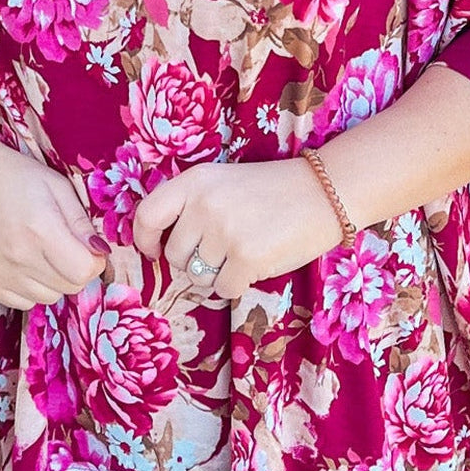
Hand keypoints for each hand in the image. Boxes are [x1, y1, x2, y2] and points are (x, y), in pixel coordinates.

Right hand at [0, 135, 107, 309]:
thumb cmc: (15, 177)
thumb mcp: (58, 186)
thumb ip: (81, 222)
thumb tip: (101, 252)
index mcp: (40, 229)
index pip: (84, 271)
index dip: (95, 260)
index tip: (89, 247)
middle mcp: (18, 257)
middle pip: (70, 287)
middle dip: (77, 269)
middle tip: (66, 244)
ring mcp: (0, 273)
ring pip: (49, 297)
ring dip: (55, 279)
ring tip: (43, 250)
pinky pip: (24, 303)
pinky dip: (32, 288)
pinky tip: (25, 261)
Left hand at [132, 158, 342, 299]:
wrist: (325, 192)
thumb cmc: (273, 191)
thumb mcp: (224, 183)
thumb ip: (191, 206)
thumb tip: (161, 247)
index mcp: (195, 180)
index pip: (147, 214)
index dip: (144, 239)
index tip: (154, 251)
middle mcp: (204, 203)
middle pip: (175, 255)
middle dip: (194, 261)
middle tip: (225, 248)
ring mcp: (224, 231)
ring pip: (198, 276)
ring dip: (219, 273)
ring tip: (246, 249)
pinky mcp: (246, 257)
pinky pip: (223, 289)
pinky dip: (239, 284)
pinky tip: (259, 262)